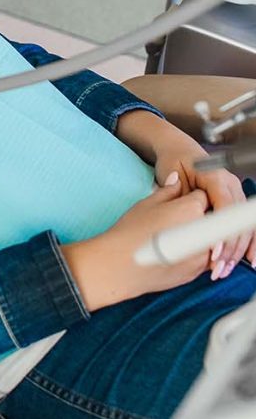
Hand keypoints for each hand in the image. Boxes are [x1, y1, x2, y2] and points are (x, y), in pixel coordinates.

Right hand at [61, 176, 209, 310]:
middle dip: (197, 217)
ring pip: (210, 240)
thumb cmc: (130, 232)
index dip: (191, 198)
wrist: (121, 265)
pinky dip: (193, 254)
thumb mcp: (146, 204)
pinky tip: (172, 252)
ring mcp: (202, 254)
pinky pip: (204, 258)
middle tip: (174, 221)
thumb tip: (177, 180)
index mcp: (191, 209)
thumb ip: (168, 190)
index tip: (180, 203)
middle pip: (210, 219)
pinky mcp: (197, 271)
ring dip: (198, 237)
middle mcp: (203, 231)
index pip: (203, 197)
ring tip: (171, 238)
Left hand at [153, 133, 253, 275]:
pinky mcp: (233, 201)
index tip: (214, 253)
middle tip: (218, 268)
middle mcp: (230, 184)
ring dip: (238, 250)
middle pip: (238, 221)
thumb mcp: (171, 176)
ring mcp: (234, 192)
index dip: (222, 233)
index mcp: (215, 176)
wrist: (178, 150)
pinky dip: (245, 243)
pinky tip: (246, 260)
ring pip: (245, 226)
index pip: (225, 208)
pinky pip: (243, 225)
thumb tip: (186, 219)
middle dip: (231, 248)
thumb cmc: (173, 160)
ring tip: (225, 269)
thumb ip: (180, 195)